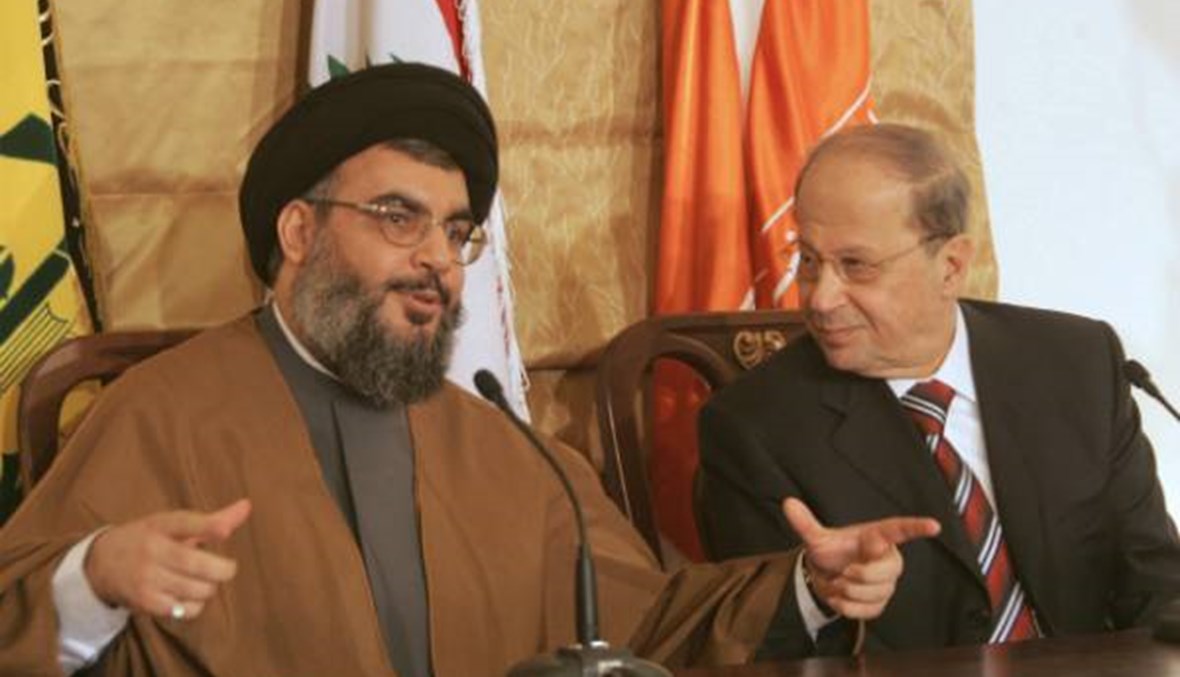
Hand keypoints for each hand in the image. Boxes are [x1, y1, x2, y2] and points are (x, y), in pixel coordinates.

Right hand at [84, 499, 251, 619]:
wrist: (101, 563)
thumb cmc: (150, 539)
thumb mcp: (173, 524)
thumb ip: (213, 520)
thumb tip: (248, 506)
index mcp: (161, 525)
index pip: (185, 523)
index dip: (208, 527)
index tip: (225, 530)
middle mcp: (152, 549)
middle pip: (197, 564)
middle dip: (223, 569)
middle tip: (226, 568)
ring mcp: (147, 577)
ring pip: (197, 589)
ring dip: (209, 587)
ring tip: (202, 581)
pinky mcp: (145, 602)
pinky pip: (186, 609)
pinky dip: (195, 605)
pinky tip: (188, 596)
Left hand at [784, 497, 939, 619]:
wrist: (827, 575)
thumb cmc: (831, 552)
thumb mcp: (816, 538)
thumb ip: (805, 523)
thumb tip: (788, 503)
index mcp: (877, 537)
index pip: (900, 530)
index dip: (916, 528)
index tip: (933, 526)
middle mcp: (888, 558)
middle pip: (884, 572)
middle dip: (857, 575)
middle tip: (842, 571)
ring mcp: (887, 582)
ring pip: (876, 593)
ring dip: (848, 591)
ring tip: (840, 581)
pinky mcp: (881, 602)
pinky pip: (868, 610)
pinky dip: (847, 606)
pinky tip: (841, 596)